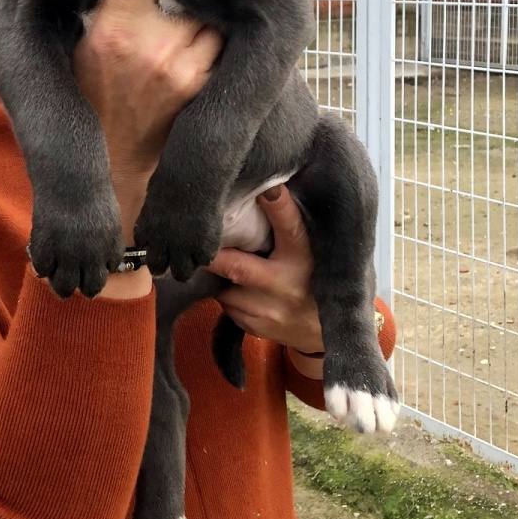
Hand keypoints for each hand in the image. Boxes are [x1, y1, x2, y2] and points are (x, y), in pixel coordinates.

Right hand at [73, 0, 222, 236]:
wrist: (118, 173)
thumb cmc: (88, 100)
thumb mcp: (75, 47)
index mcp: (109, 31)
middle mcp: (151, 47)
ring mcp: (186, 67)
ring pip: (210, 4)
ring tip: (191, 0)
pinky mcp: (209, 86)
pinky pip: (222, 37)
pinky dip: (216, 29)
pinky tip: (200, 37)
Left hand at [205, 185, 323, 352]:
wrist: (327, 332)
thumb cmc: (316, 279)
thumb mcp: (312, 251)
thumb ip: (289, 229)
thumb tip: (263, 190)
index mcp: (304, 257)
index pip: (290, 227)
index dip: (277, 205)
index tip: (267, 186)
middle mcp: (286, 285)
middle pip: (238, 267)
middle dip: (212, 255)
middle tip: (191, 238)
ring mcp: (270, 311)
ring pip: (226, 288)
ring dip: (220, 277)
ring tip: (229, 266)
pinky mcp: (256, 327)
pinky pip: (228, 307)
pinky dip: (228, 296)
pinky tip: (242, 291)